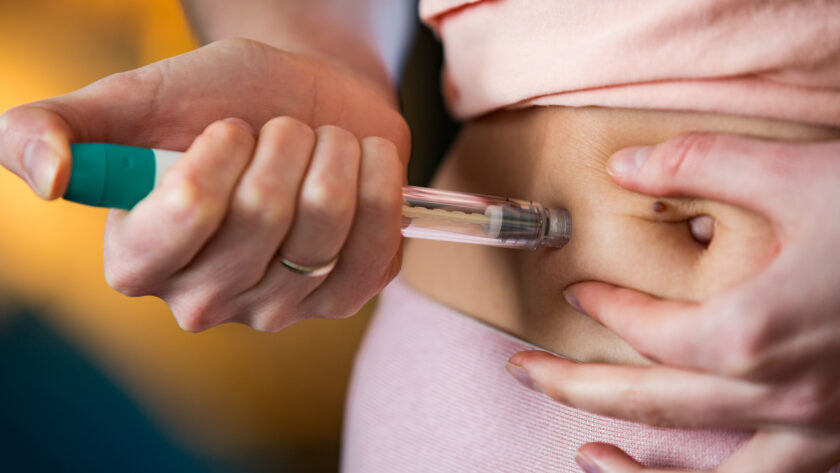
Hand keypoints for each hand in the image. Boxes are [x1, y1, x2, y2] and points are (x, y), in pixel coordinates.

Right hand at [0, 38, 408, 330]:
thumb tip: (46, 177)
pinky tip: (359, 162)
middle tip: (281, 130)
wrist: (307, 103)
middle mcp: (205, 299)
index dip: (219, 157)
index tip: (229, 127)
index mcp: (141, 259)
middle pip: (263, 217)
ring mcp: (279, 307)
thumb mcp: (137, 100)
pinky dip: (376, 179)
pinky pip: (375, 243)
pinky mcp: (344, 296)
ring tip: (318, 143)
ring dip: (331, 155)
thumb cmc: (223, 101)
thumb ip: (59, 126)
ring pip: (323, 226)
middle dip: (282, 145)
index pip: (186, 216)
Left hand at [506, 133, 839, 471]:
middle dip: (572, 384)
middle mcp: (778, 396)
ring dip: (633, 471)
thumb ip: (700, 165)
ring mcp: (819, 433)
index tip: (576, 292)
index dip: (603, 307)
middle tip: (523, 370)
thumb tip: (626, 166)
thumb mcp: (799, 172)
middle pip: (646, 402)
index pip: (645, 330)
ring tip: (582, 452)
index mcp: (752, 331)